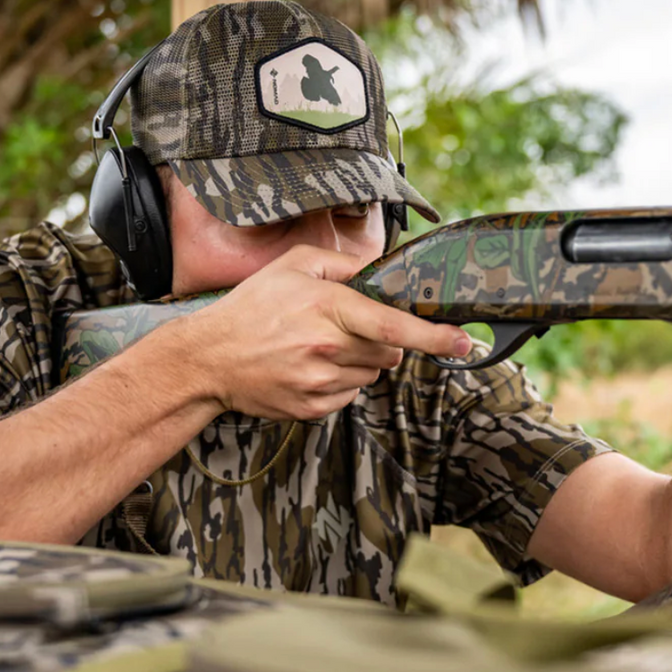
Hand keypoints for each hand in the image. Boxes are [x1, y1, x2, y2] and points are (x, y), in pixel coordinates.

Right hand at [173, 245, 470, 421]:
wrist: (208, 360)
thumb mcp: (293, 266)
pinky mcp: (313, 408)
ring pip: (373, 372)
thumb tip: (380, 269)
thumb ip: (343, 263)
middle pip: (390, 349)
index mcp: (327, 308)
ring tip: (319, 345)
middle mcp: (327, 348)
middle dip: (383, 337)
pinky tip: (310, 367)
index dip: (434, 336)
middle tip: (347, 326)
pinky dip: (341, 381)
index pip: (393, 324)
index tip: (462, 342)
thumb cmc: (251, 308)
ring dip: (360, 359)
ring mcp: (320, 383)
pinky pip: (350, 394)